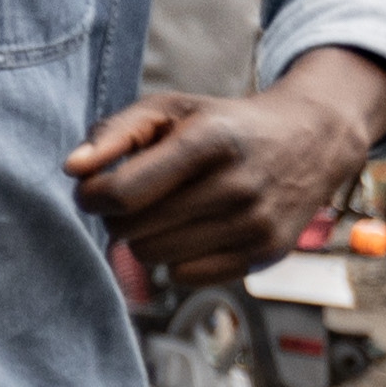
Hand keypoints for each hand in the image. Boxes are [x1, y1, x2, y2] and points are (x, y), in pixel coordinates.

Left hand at [68, 64, 385, 286]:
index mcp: (210, 141)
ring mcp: (255, 223)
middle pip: (131, 230)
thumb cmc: (222, 124)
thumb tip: (73, 169)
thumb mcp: (171, 110)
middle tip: (136, 199)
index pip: (121, 194)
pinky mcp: (265, 254)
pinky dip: (176, 259)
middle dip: (118, 217)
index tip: (95, 189)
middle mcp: (238, 185)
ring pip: (152, 257)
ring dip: (144, 239)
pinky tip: (195, 231)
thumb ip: (114, 132)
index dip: (92, 197)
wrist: (312, 138)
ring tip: (167, 212)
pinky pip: (183, 277)